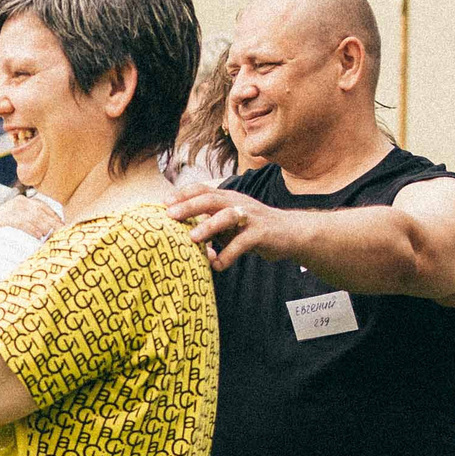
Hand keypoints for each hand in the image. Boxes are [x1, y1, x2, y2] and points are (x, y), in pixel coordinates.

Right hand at [0, 190, 61, 240]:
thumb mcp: (13, 218)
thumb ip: (27, 221)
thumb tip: (43, 231)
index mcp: (22, 201)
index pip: (43, 206)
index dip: (54, 215)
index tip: (62, 224)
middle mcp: (20, 203)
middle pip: (42, 213)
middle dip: (53, 223)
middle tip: (62, 233)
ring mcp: (14, 210)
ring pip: (36, 219)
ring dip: (47, 229)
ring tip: (54, 237)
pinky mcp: (9, 219)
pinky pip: (26, 225)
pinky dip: (34, 231)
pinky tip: (40, 237)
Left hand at [166, 185, 300, 269]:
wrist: (291, 233)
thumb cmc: (253, 229)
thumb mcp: (230, 223)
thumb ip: (210, 223)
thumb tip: (181, 233)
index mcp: (228, 199)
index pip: (202, 190)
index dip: (183, 194)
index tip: (163, 203)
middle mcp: (238, 203)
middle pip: (211, 199)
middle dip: (189, 206)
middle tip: (170, 215)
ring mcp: (251, 217)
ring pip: (228, 216)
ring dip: (209, 226)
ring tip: (193, 238)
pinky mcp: (262, 233)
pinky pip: (242, 243)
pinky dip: (228, 255)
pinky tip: (217, 265)